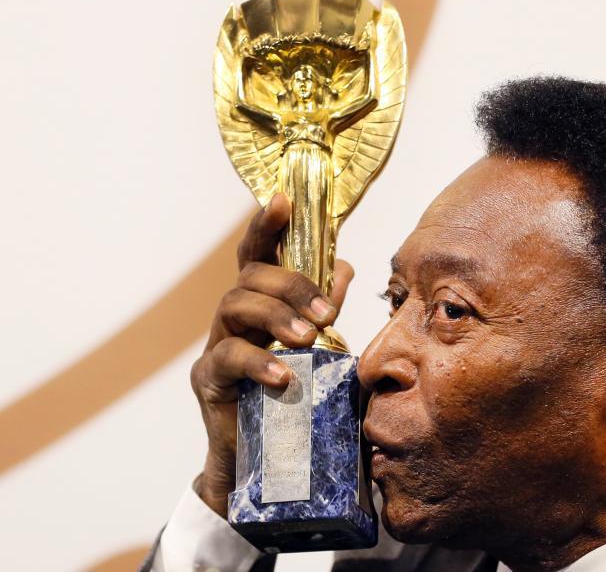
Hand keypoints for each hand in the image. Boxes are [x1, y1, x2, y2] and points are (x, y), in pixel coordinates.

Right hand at [190, 193, 353, 516]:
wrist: (264, 457)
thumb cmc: (293, 395)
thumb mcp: (317, 347)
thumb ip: (326, 308)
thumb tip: (344, 268)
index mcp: (260, 303)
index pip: (258, 255)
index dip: (267, 225)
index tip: (282, 200)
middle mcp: (234, 316)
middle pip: (250, 277)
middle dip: (291, 285)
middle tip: (327, 314)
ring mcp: (216, 344)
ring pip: (235, 305)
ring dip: (276, 315)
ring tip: (308, 337)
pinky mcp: (208, 380)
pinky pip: (227, 359)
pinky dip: (257, 362)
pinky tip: (283, 375)